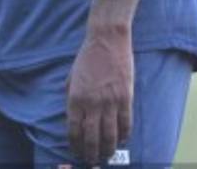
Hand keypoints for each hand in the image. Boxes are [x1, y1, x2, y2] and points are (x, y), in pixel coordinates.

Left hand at [66, 26, 133, 164]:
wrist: (107, 39)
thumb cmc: (87, 56)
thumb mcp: (71, 77)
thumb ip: (71, 97)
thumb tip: (73, 117)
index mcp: (75, 98)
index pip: (74, 131)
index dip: (75, 145)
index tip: (77, 152)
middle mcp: (91, 103)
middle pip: (91, 137)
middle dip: (91, 153)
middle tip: (92, 160)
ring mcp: (110, 101)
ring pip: (109, 135)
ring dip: (108, 149)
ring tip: (107, 156)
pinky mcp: (125, 97)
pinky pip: (126, 123)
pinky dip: (124, 135)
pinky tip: (123, 140)